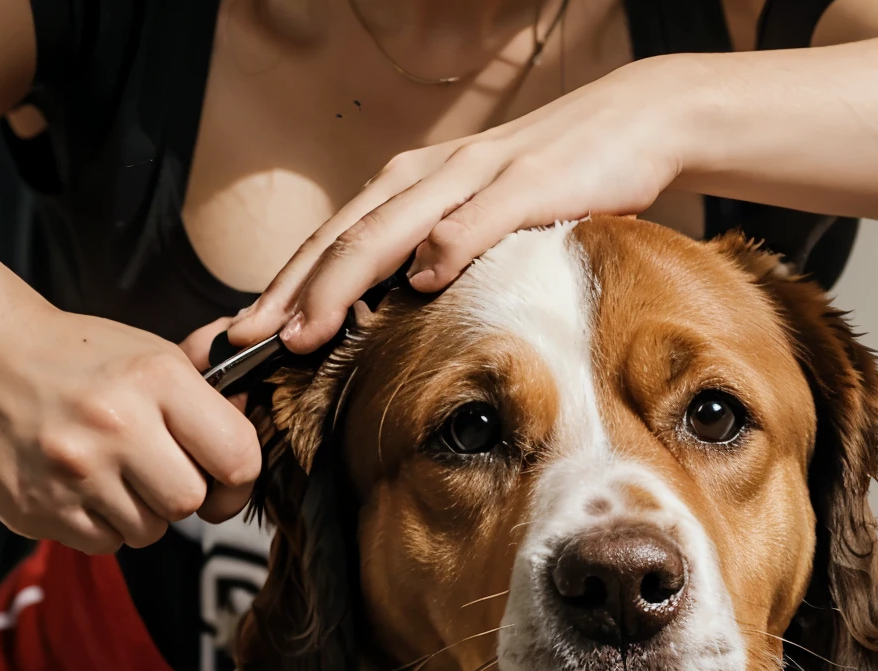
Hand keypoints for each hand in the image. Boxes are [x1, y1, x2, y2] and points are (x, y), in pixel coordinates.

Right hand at [0, 306, 261, 554]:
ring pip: (148, 531)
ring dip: (139, 511)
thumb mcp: (148, 355)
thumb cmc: (77, 361)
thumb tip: (255, 412)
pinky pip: (104, 544)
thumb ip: (206, 393)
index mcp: (156, 380)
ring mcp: (75, 470)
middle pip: (191, 503)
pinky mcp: (41, 508)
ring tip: (109, 471)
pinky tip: (78, 485)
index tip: (225, 480)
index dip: (239, 480)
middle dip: (182, 495)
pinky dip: (100, 523)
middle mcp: (117, 425)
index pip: (238, 458)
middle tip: (156, 471)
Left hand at [225, 57, 684, 353]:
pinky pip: (478, 219)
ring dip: (343, 281)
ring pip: (391, 229)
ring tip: (307, 328)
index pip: (332, 241)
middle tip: (249, 342)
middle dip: (291, 293)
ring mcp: (477, 178)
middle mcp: (431, 177)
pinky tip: (420, 282)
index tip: (244, 338)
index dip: (283, 288)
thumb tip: (390, 309)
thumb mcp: (478, 218)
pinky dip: (446, 248)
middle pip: (345, 237)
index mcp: (412, 188)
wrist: (633, 122)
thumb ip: (433, 254)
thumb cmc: (551, 181)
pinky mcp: (530, 185)